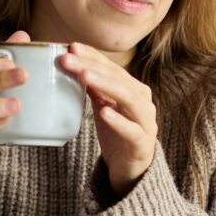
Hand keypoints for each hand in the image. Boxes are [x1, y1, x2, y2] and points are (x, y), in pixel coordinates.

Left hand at [61, 43, 157, 196]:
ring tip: (84, 76)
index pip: (113, 68)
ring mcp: (146, 122)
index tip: (71, 47)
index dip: (93, 57)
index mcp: (135, 90)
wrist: (132, 169)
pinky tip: (103, 112)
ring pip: (128, 99)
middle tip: (68, 58)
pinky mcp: (142, 143)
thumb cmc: (117, 135)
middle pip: (119, 79)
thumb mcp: (104, 107)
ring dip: (106, 85)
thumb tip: (75, 65)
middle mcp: (143, 102)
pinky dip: (118, 120)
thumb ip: (95, 89)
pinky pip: (132, 130)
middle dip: (93, 67)